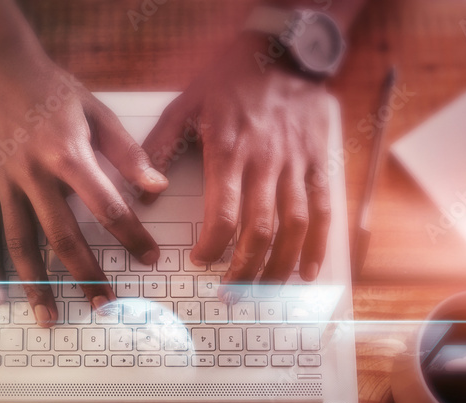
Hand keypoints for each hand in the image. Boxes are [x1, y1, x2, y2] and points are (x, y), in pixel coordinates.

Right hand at [0, 53, 168, 325]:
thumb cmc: (49, 88)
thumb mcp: (96, 111)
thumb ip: (127, 152)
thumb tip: (158, 188)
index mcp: (68, 153)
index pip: (106, 204)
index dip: (131, 235)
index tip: (149, 259)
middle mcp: (33, 172)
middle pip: (61, 235)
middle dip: (86, 274)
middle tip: (105, 306)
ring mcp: (2, 181)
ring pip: (20, 243)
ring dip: (36, 285)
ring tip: (50, 318)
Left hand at [142, 34, 331, 300]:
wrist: (283, 49)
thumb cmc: (230, 77)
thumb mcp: (185, 103)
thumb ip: (160, 148)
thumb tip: (142, 193)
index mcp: (227, 150)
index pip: (222, 214)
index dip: (212, 247)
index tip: (200, 262)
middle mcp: (265, 162)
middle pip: (260, 230)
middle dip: (245, 269)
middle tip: (231, 290)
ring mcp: (297, 164)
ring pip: (294, 227)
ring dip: (280, 265)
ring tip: (263, 290)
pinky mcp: (320, 162)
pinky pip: (323, 210)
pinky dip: (317, 246)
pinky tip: (307, 272)